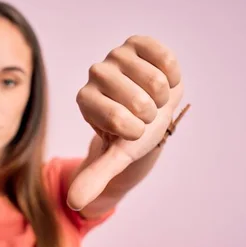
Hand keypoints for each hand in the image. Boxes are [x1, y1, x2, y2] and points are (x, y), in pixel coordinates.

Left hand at [67, 35, 184, 209]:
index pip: (118, 120)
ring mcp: (115, 55)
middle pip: (140, 102)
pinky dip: (171, 75)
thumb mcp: (117, 156)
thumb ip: (96, 176)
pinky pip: (164, 58)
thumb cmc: (132, 132)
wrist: (152, 109)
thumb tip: (74, 204)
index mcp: (85, 100)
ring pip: (155, 82)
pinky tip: (162, 79)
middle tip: (144, 114)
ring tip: (153, 98)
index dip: (135, 130)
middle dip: (151, 115)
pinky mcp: (137, 42)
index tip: (131, 129)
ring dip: (163, 97)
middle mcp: (95, 73)